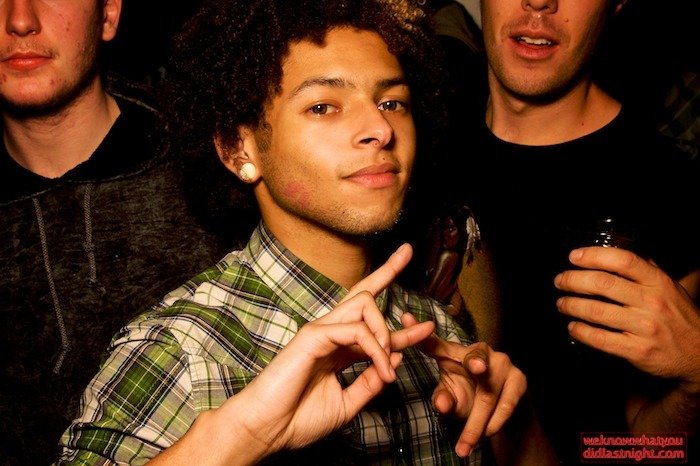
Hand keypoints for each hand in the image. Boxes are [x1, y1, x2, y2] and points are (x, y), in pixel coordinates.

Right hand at [151, 244, 434, 465]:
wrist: (268, 431)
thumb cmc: (298, 421)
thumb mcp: (347, 404)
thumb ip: (369, 382)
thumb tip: (396, 360)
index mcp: (338, 350)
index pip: (373, 329)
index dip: (404, 330)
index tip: (428, 327)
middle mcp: (331, 334)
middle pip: (363, 294)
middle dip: (387, 271)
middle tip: (407, 250)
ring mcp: (321, 331)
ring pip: (364, 303)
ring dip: (386, 330)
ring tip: (391, 358)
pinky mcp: (313, 335)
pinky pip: (356, 329)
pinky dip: (375, 347)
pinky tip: (382, 365)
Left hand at [401, 313, 525, 457]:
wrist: (500, 407)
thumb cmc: (469, 394)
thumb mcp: (449, 394)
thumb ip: (442, 397)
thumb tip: (441, 404)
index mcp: (457, 352)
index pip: (437, 345)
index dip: (425, 338)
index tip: (407, 319)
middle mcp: (482, 351)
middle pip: (475, 362)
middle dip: (475, 364)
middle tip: (464, 379)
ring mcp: (503, 364)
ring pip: (488, 394)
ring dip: (476, 424)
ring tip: (464, 446)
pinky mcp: (519, 380)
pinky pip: (506, 403)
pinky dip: (495, 422)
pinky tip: (485, 435)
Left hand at [555, 246, 699, 388]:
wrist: (699, 355)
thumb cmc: (679, 317)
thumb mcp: (669, 289)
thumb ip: (645, 271)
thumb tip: (615, 253)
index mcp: (659, 283)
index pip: (623, 260)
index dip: (594, 255)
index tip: (574, 257)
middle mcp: (652, 303)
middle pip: (603, 284)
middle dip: (573, 280)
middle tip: (560, 281)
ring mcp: (645, 328)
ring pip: (596, 311)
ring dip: (571, 305)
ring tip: (562, 303)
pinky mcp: (637, 351)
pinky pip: (600, 339)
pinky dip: (580, 331)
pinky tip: (573, 327)